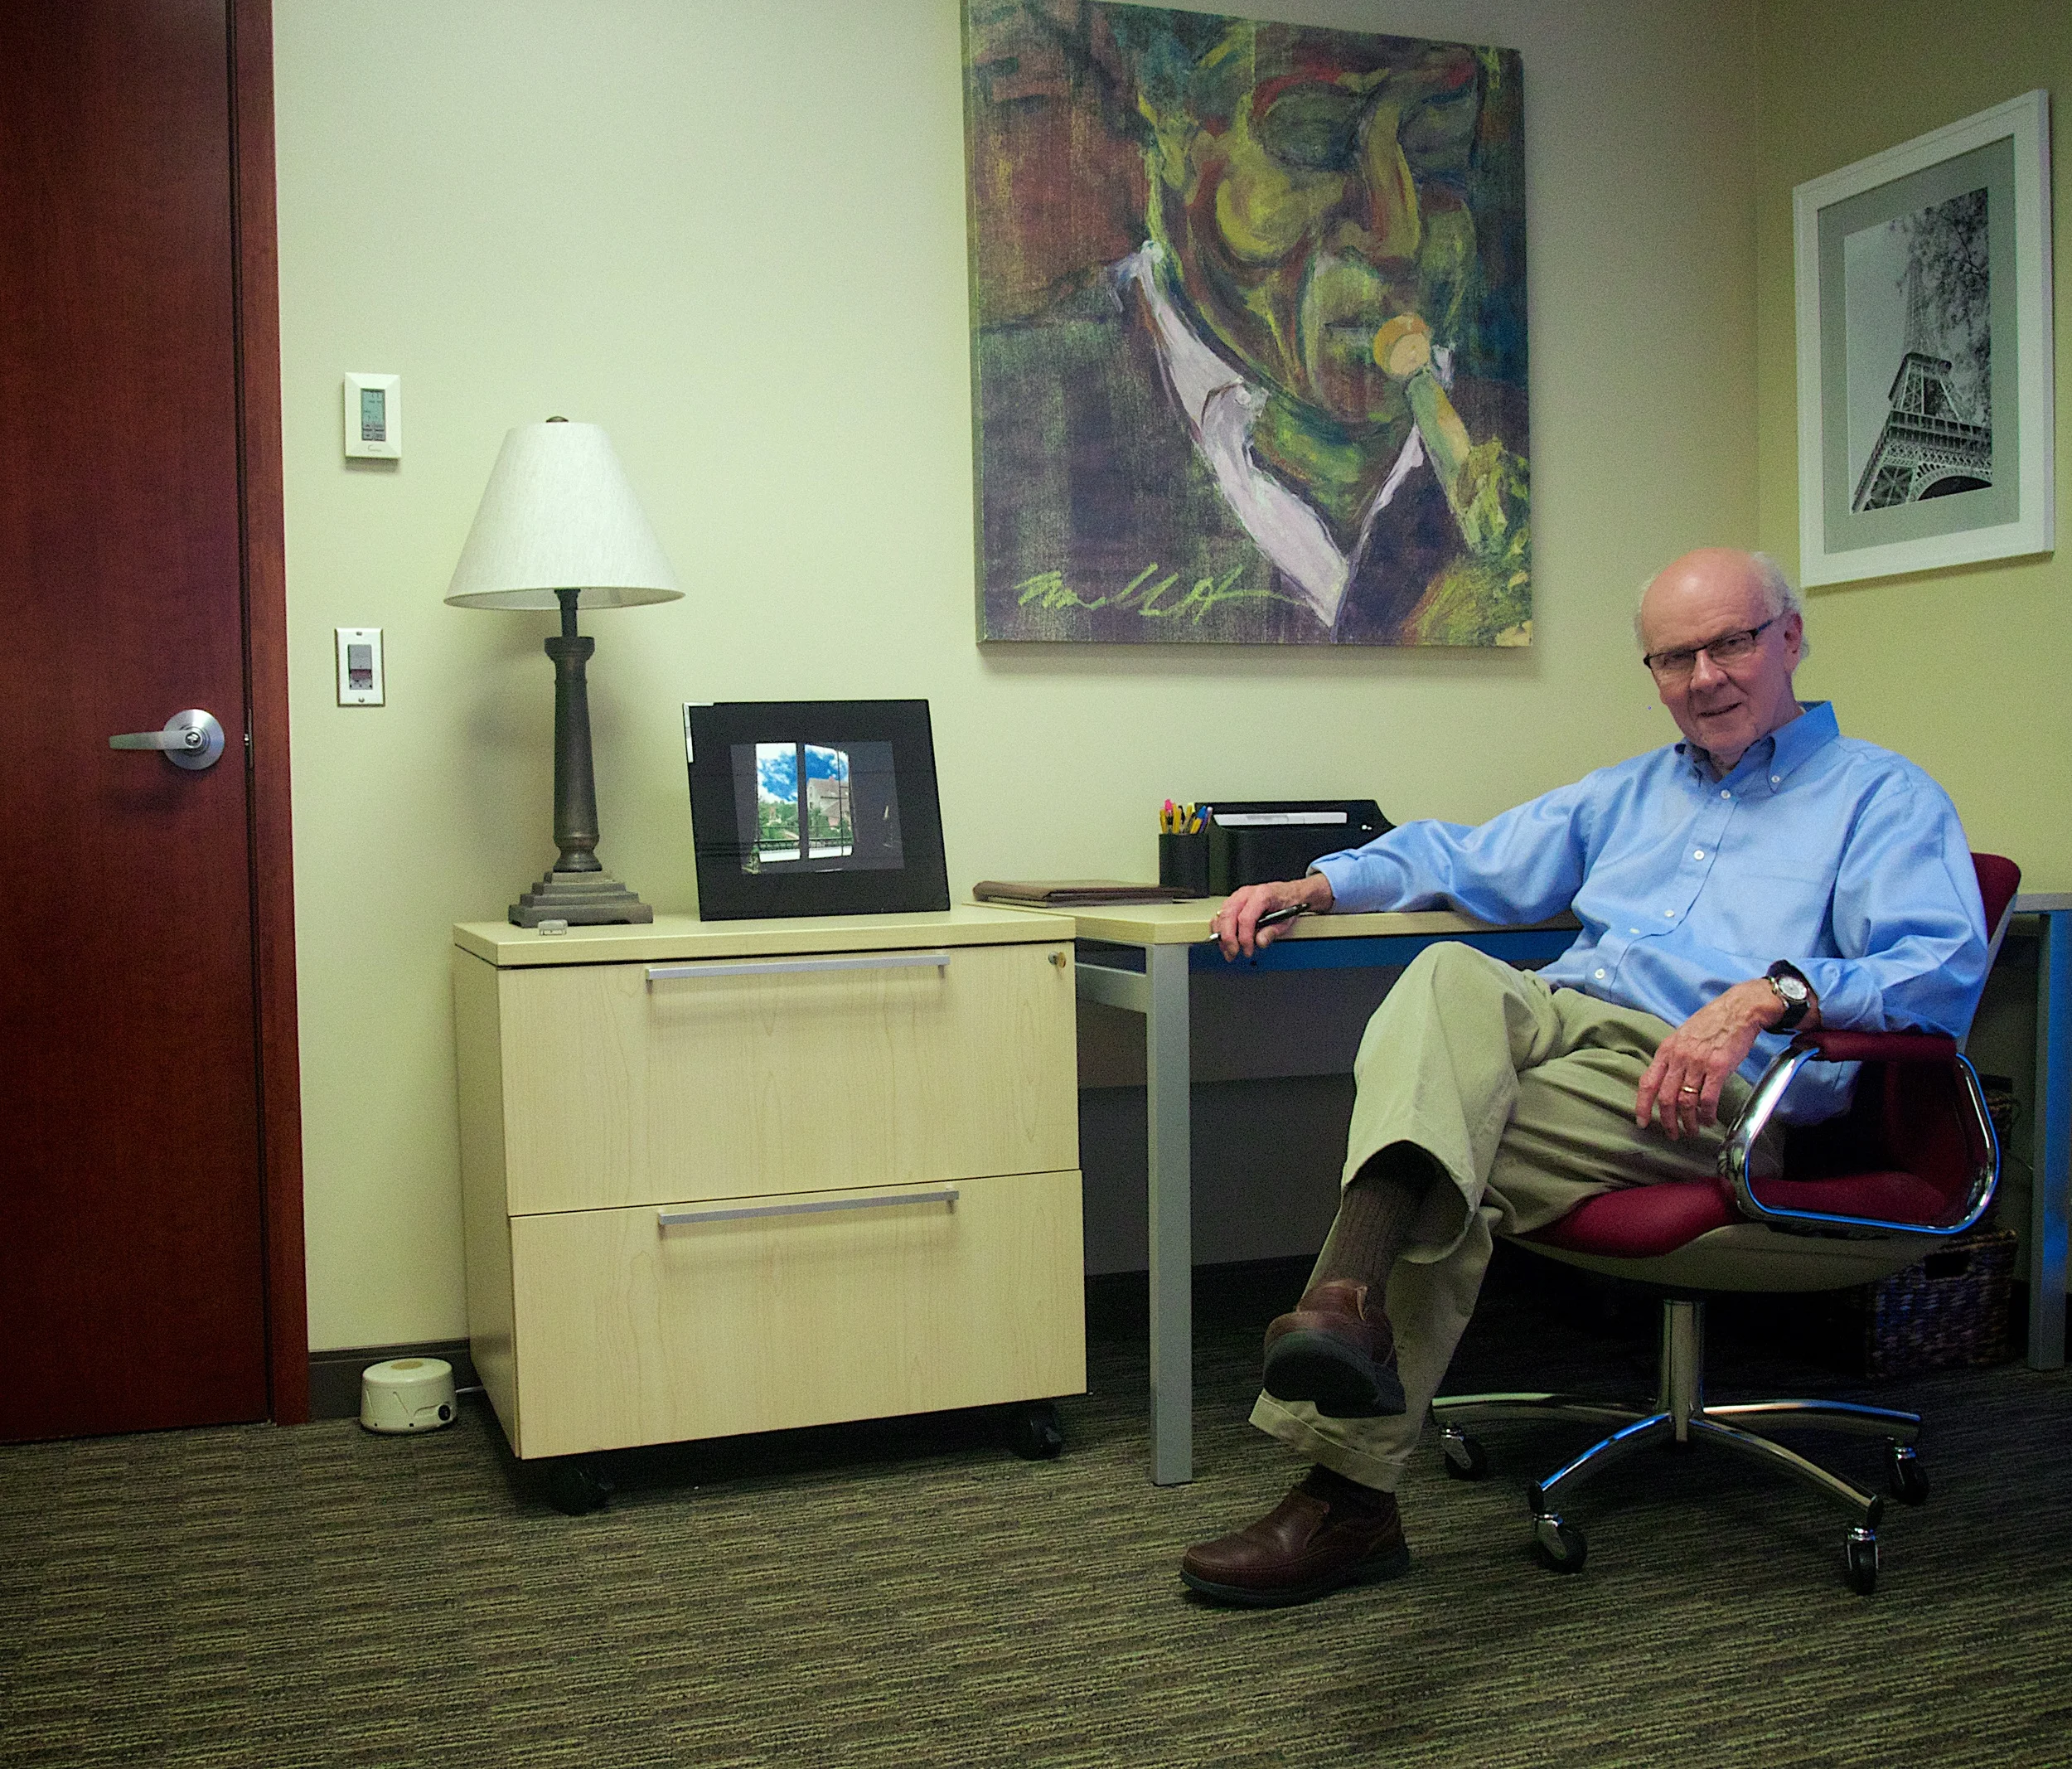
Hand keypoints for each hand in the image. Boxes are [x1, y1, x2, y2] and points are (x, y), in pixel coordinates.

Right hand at [1209, 873, 1333, 959]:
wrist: (1289, 893)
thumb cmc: (1287, 903)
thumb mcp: (1286, 920)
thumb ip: (1272, 932)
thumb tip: (1260, 941)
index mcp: (1262, 895)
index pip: (1245, 918)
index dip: (1244, 938)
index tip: (1247, 950)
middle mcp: (1247, 893)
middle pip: (1229, 916)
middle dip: (1228, 938)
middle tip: (1233, 953)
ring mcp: (1238, 896)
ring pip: (1221, 915)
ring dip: (1222, 935)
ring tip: (1228, 950)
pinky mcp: (1233, 901)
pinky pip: (1221, 915)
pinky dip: (1220, 929)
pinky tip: (1225, 940)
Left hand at [1635, 979, 1796, 1139]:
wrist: (1739, 1009)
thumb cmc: (1712, 1022)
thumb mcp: (1683, 1035)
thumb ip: (1673, 1057)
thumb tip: (1667, 1080)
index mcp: (1667, 1050)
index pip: (1647, 1082)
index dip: (1642, 1106)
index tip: (1642, 1122)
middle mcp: (1679, 1057)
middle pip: (1665, 1098)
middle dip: (1667, 1121)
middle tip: (1672, 1134)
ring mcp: (1698, 1063)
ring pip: (1686, 1102)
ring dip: (1688, 1122)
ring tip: (1693, 1130)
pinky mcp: (1719, 1068)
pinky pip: (1708, 1099)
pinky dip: (1707, 1114)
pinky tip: (1709, 1120)